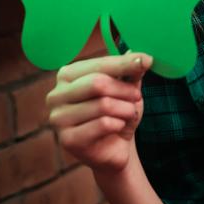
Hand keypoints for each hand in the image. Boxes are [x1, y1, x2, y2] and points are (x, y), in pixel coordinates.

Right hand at [48, 53, 152, 172]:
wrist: (115, 147)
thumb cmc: (118, 112)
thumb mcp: (127, 88)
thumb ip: (131, 71)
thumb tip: (142, 56)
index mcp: (67, 75)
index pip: (99, 64)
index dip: (125, 63)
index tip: (147, 60)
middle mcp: (56, 95)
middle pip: (98, 83)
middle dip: (125, 90)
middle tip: (137, 97)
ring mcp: (58, 118)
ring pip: (103, 105)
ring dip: (125, 109)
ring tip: (128, 114)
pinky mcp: (67, 140)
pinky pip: (103, 125)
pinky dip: (119, 124)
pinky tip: (117, 128)